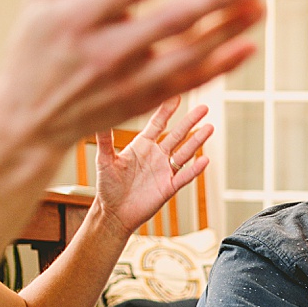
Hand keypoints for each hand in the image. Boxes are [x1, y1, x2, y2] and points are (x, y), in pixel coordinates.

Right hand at [0, 0, 263, 152]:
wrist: (29, 117)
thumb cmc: (41, 45)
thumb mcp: (46, 4)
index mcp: (79, 19)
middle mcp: (106, 52)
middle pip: (173, 20)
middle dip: (214, 0)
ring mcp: (127, 82)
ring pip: (189, 55)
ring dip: (229, 30)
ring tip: (259, 7)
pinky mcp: (142, 103)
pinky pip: (189, 84)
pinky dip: (220, 66)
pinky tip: (246, 46)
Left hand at [93, 97, 212, 236]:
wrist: (114, 212)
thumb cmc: (107, 186)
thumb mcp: (104, 160)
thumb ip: (104, 139)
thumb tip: (97, 115)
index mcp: (141, 146)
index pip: (157, 123)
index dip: (166, 109)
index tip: (176, 94)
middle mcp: (156, 155)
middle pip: (177, 134)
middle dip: (190, 121)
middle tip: (204, 107)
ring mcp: (164, 171)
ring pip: (185, 152)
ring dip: (197, 140)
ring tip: (210, 127)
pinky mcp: (169, 187)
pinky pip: (184, 177)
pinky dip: (195, 169)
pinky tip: (205, 159)